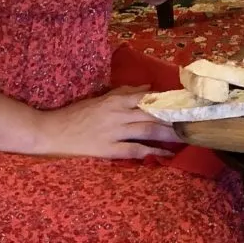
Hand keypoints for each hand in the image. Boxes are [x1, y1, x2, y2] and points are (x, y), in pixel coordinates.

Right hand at [34, 86, 179, 158]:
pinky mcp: (108, 150)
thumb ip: (124, 93)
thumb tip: (148, 89)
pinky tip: (166, 154)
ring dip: (168, 132)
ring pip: (148, 130)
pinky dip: (151, 151)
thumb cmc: (75, 114)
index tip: (186, 102)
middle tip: (193, 119)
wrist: (50, 132)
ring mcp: (114, 133)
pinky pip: (134, 150)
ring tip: (187, 135)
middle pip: (153, 114)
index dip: (168, 100)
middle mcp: (118, 114)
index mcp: (116, 100)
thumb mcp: (100, 99)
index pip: (148, 97)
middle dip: (174, 116)